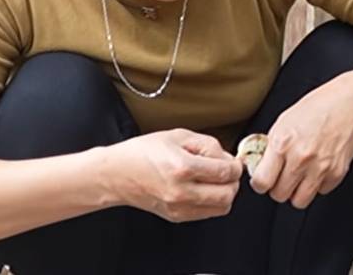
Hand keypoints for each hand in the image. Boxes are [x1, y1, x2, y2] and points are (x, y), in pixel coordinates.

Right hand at [105, 128, 242, 221]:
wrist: (117, 174)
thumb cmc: (143, 152)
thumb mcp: (178, 136)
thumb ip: (208, 145)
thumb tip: (227, 158)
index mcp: (182, 168)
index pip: (226, 172)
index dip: (236, 165)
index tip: (234, 161)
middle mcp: (182, 191)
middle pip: (228, 194)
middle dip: (233, 181)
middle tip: (227, 171)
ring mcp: (179, 207)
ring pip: (222, 208)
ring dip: (225, 193)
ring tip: (216, 180)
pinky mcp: (176, 216)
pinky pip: (207, 213)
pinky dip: (213, 202)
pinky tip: (204, 189)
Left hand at [248, 83, 352, 209]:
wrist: (348, 104)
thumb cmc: (317, 108)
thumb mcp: (283, 122)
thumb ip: (271, 147)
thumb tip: (260, 166)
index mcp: (282, 143)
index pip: (261, 182)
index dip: (260, 183)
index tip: (262, 180)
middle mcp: (300, 159)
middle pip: (279, 195)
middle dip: (278, 188)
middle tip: (282, 176)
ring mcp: (320, 168)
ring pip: (299, 201)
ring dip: (297, 191)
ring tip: (299, 177)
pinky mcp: (336, 173)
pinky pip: (320, 192)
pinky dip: (317, 184)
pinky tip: (317, 168)